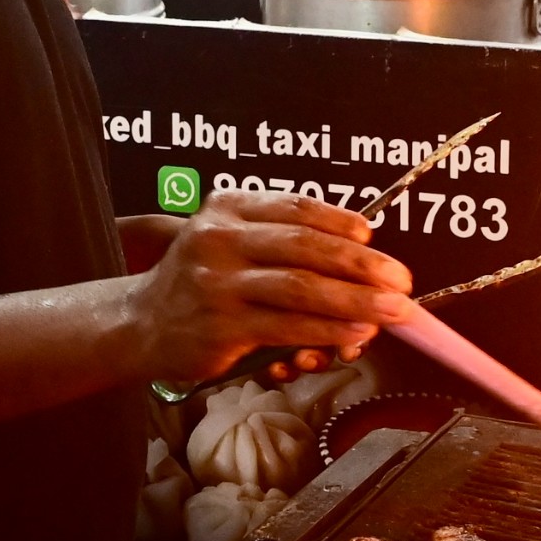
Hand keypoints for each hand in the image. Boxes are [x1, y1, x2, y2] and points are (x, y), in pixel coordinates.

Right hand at [127, 192, 414, 386]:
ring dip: (356, 300)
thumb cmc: (200, 283)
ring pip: (302, 288)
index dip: (340, 222)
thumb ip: (281, 242)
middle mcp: (219, 239)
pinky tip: (355, 332)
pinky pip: (288, 327)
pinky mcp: (222, 326)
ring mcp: (218, 283)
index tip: (372, 239)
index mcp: (227, 208)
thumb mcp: (230, 243)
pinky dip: (328, 330)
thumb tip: (360, 255)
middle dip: (361, 265)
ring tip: (392, 310)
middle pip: (305, 247)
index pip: (295, 208)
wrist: (140, 324)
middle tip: (400, 280)